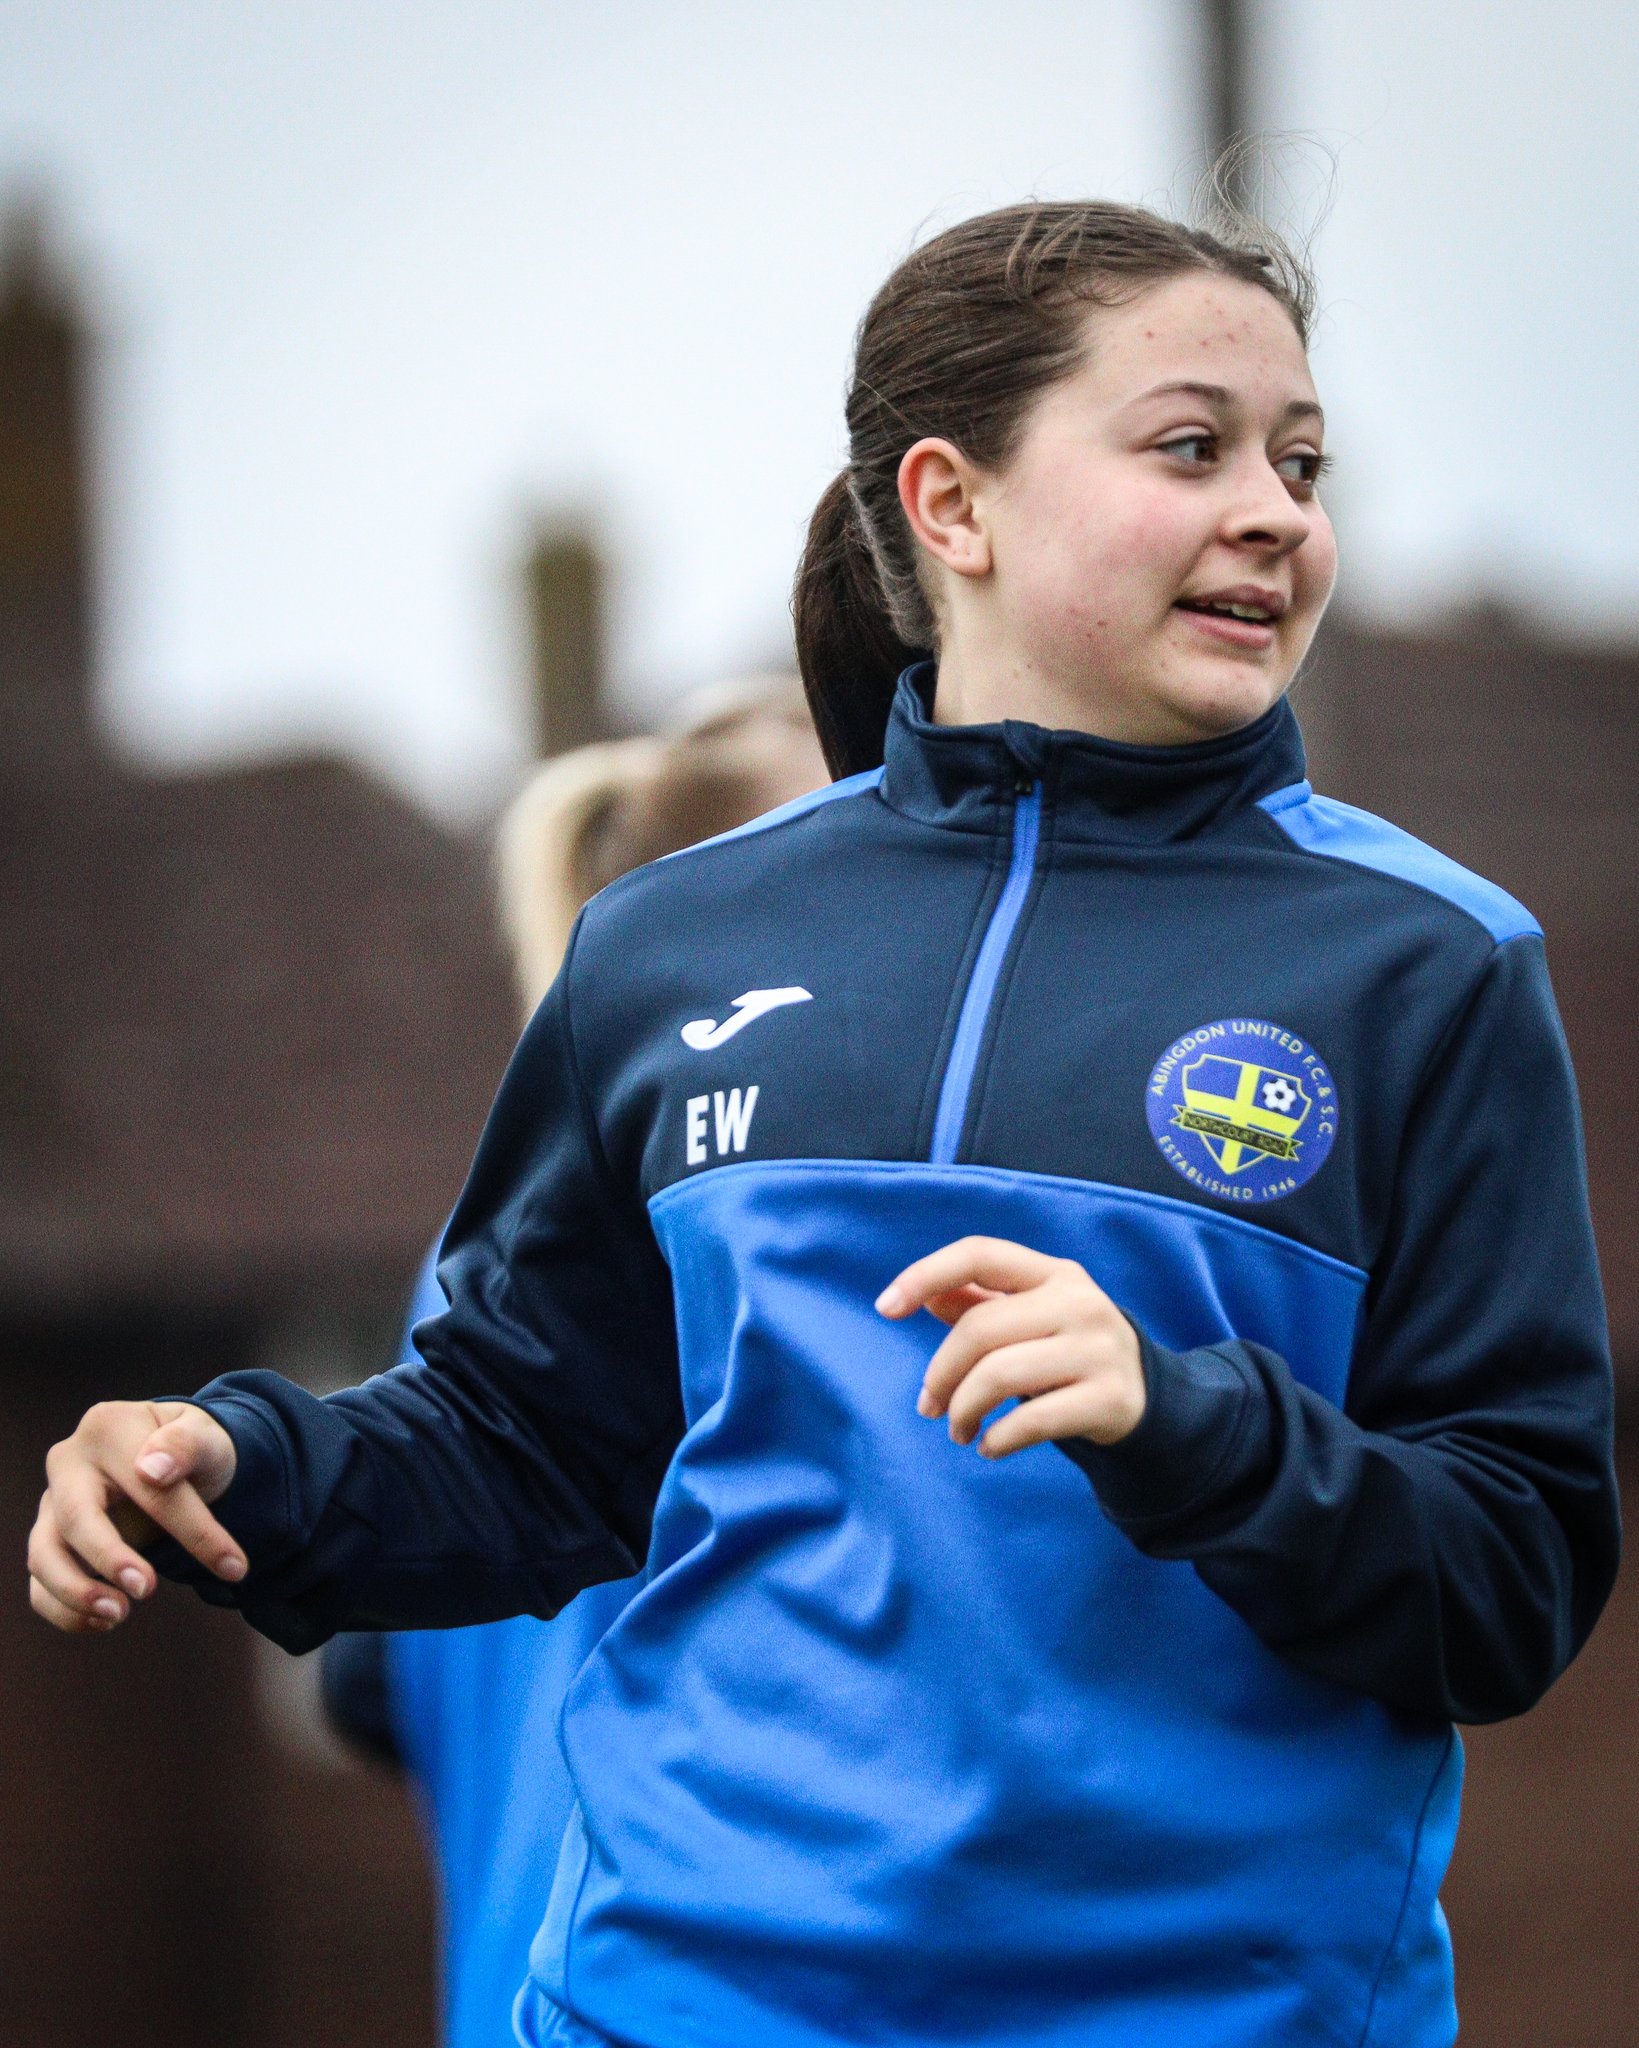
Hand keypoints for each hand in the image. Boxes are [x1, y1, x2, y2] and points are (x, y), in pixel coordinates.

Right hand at [28, 1401, 242, 1633]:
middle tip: (148, 1591)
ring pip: (43, 1556)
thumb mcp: (206, 1436)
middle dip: (109, 1560)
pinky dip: (64, 1611)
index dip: (194, 1530)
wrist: (169, 1460)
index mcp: (107, 1428)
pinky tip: (106, 1621)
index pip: (149, 1486)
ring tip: (120, 1615)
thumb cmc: (190, 1449)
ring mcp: (52, 1505)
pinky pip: (40, 1583)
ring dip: (75, 1593)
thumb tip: (153, 1469)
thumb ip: (186, 1445)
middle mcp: (68, 1463)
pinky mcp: (50, 1540)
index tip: (235, 1567)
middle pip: (76, 1518)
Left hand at [876, 1236, 1145, 1459]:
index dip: (925, 1275)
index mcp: (1053, 1273)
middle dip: (941, 1374)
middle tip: (928, 1406)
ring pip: (1000, 1375)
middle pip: (980, 1328)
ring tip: (959, 1430)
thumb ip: (980, 1302)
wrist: (1146, 1396)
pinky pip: (1031, 1420)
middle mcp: (1078, 1302)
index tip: (885, 1308)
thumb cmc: (1068, 1349)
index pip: (979, 1253)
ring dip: (964, 1411)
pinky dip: (997, 1439)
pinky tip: (990, 1446)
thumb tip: (926, 1295)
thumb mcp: (1031, 1316)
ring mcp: (1097, 1350)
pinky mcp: (1108, 1398)